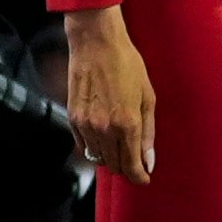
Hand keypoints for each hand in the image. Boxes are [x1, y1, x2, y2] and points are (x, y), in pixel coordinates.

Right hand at [62, 5, 155, 182]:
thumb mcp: (148, 96)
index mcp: (128, 124)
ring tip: (120, 145)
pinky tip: (103, 136)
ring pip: (98, 157)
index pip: (132, 166)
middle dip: (126, 167)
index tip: (144, 178)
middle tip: (134, 161)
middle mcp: (105, 129)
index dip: (139, 176)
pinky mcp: (72, 118)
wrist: (96, 43)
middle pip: (114, 165)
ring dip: (110, 157)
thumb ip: (148, 133)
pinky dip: (94, 147)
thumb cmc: (127, 64)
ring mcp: (86, 125)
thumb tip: (149, 161)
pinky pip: (83, 145)